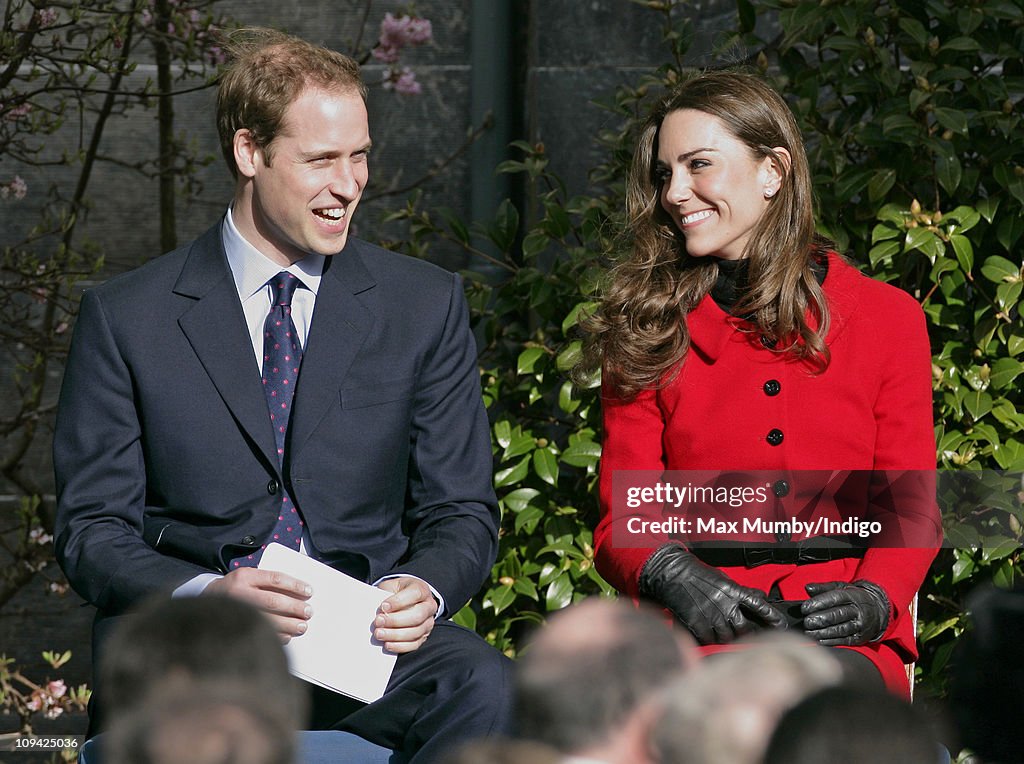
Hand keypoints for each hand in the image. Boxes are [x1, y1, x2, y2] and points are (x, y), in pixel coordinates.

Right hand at [205, 567, 312, 642]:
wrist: (205, 600)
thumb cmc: (234, 588)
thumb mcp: (248, 577)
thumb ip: (268, 583)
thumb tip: (298, 594)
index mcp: (244, 576)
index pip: (275, 579)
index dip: (295, 585)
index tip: (309, 592)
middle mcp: (238, 593)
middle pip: (273, 601)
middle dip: (294, 607)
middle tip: (308, 612)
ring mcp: (234, 611)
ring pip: (267, 619)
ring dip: (288, 625)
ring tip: (302, 626)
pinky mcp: (232, 628)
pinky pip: (258, 633)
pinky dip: (276, 636)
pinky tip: (287, 636)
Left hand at [374, 576, 436, 653]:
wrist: (404, 600)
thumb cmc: (397, 593)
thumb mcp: (392, 586)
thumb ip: (386, 593)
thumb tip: (376, 608)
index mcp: (422, 589)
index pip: (415, 594)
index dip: (399, 601)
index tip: (383, 606)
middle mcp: (429, 606)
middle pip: (417, 615)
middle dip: (395, 620)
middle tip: (378, 621)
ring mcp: (428, 623)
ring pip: (415, 632)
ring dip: (395, 635)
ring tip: (379, 633)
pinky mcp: (423, 636)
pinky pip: (414, 644)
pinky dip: (399, 646)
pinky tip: (387, 644)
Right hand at [638, 545, 785, 644]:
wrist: (673, 573)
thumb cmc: (698, 574)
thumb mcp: (723, 578)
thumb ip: (741, 591)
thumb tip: (759, 597)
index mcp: (733, 591)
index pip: (759, 606)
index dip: (772, 617)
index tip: (781, 624)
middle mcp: (725, 605)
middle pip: (746, 629)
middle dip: (750, 634)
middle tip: (752, 637)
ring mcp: (711, 616)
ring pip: (728, 638)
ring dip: (729, 638)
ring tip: (725, 634)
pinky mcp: (697, 625)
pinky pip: (710, 640)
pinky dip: (711, 640)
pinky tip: (709, 634)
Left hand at [801, 580, 889, 645]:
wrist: (876, 610)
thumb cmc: (852, 598)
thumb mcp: (841, 588)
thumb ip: (823, 588)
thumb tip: (807, 587)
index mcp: (853, 596)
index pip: (835, 598)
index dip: (819, 603)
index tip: (805, 608)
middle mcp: (859, 611)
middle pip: (838, 615)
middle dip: (821, 619)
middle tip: (807, 622)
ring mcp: (861, 625)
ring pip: (841, 629)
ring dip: (824, 632)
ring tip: (810, 632)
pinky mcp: (860, 638)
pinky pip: (845, 640)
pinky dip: (831, 641)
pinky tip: (819, 640)